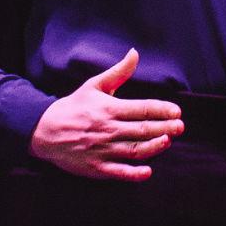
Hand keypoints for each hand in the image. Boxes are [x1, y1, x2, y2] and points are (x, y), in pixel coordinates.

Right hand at [28, 48, 184, 181]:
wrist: (45, 130)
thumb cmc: (74, 106)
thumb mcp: (94, 85)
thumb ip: (118, 72)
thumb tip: (135, 52)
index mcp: (109, 108)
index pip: (142, 108)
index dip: (162, 110)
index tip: (177, 112)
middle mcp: (108, 129)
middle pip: (142, 129)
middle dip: (164, 128)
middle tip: (181, 127)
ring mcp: (102, 149)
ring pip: (134, 150)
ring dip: (153, 147)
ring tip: (168, 141)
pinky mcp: (96, 167)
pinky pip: (119, 172)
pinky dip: (134, 173)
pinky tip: (148, 171)